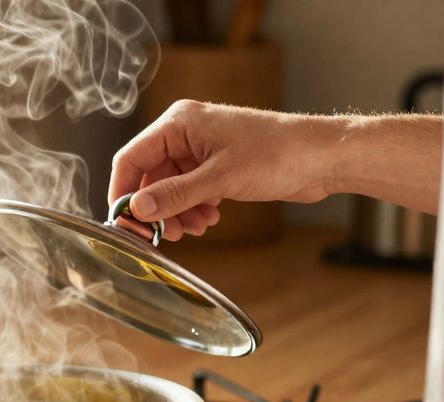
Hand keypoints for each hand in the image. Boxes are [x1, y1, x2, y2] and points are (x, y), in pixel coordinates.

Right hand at [109, 101, 336, 240]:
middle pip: (149, 177)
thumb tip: (136, 210)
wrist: (321, 157)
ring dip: (177, 213)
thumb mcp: (220, 179)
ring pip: (170, 188)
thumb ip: (175, 195)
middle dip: (156, 209)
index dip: (123, 193)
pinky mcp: (217, 166)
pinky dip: (193, 209)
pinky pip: (189, 191)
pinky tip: (209, 219)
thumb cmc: (277, 154)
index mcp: (179, 123)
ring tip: (196, 228)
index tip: (125, 225)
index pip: (131, 158)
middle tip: (165, 236)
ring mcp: (201, 150)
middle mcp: (186, 133)